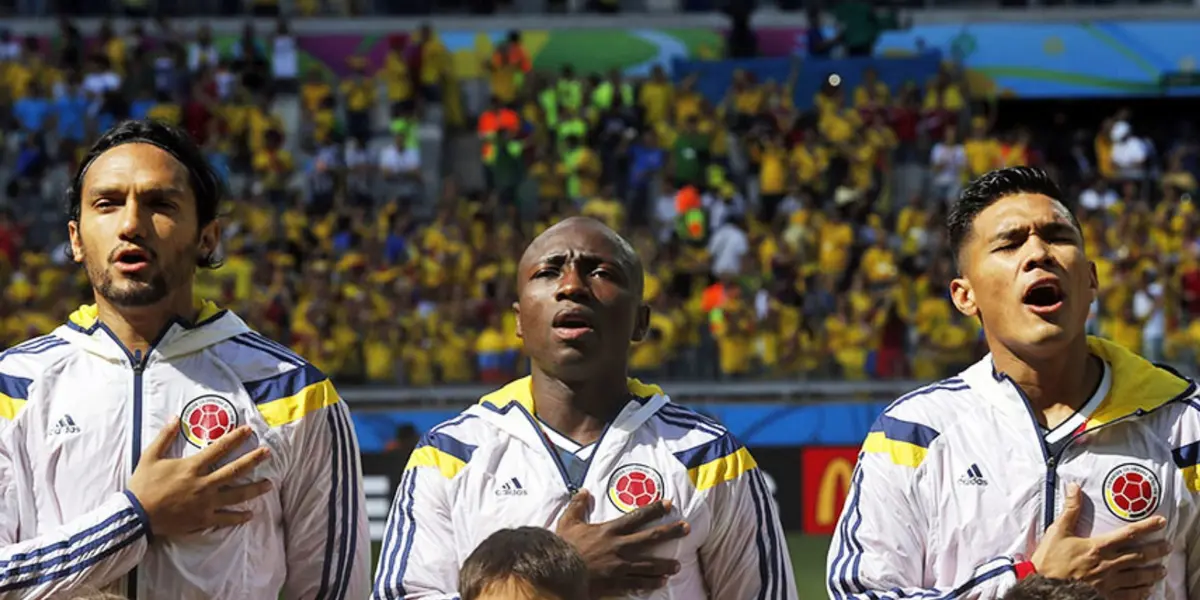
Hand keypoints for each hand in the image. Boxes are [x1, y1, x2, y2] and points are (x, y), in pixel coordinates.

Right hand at [127, 418, 272, 536]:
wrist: (136, 516)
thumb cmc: (143, 485)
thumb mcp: (150, 457)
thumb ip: (164, 437)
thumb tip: (175, 417)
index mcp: (192, 467)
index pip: (219, 448)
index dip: (235, 438)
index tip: (249, 430)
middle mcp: (204, 484)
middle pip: (235, 470)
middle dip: (253, 460)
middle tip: (268, 453)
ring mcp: (206, 503)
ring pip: (236, 495)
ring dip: (254, 489)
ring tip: (269, 484)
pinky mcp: (203, 519)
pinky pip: (225, 518)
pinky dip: (239, 517)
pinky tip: (250, 514)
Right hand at [556, 489, 689, 598]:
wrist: (559, 572)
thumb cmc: (563, 547)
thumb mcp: (568, 522)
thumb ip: (577, 505)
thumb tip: (584, 491)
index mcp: (609, 530)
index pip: (637, 516)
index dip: (654, 509)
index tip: (669, 504)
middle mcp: (619, 546)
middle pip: (651, 537)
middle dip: (670, 532)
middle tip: (686, 528)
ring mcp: (620, 566)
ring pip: (649, 564)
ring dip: (665, 564)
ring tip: (678, 565)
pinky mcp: (617, 582)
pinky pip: (638, 583)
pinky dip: (651, 583)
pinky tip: (662, 583)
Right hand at [1031, 483, 1168, 599]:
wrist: (1045, 587)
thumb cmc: (1050, 560)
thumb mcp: (1057, 532)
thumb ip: (1070, 510)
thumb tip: (1074, 487)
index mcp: (1098, 547)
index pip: (1128, 534)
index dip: (1147, 527)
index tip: (1161, 522)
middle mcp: (1108, 564)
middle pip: (1139, 556)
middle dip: (1156, 551)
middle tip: (1168, 546)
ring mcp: (1108, 582)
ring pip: (1138, 577)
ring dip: (1152, 573)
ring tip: (1161, 570)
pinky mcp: (1105, 596)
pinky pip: (1129, 595)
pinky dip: (1140, 592)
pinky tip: (1146, 590)